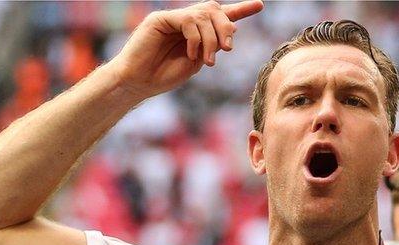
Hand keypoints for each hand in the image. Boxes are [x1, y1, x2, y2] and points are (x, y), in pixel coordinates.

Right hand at [114, 0, 263, 99]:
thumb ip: (212, 45)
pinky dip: (195, 38)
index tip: (259, 5)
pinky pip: (187, 20)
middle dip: (225, 27)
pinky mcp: (160, 19)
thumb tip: (232, 30)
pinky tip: (191, 53)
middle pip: (215, 10)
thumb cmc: (164, 76)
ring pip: (203, 15)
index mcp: (195, 32)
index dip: (240, 9)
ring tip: (207, 60)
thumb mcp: (196, 62)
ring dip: (212, 39)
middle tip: (227, 48)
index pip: (219, 15)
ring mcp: (172, 18)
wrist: (138, 83)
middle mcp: (185, 21)